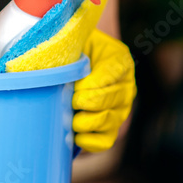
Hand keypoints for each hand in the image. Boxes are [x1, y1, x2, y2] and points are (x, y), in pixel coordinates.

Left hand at [72, 29, 135, 152]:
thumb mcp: (76, 40)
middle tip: (70, 101)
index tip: (76, 85)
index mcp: (120, 60)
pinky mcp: (113, 127)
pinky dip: (89, 142)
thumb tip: (55, 68)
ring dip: (86, 122)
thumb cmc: (75, 49)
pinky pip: (106, 140)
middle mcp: (126, 86)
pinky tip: (75, 135)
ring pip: (109, 120)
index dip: (93, 83)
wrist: (80, 60)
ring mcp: (122, 108)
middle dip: (86, 102)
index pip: (113, 72)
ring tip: (69, 117)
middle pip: (110, 99)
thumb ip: (72, 47)